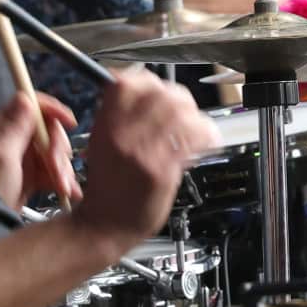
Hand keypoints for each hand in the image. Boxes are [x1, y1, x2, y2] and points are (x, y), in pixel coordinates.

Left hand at [0, 92, 79, 208]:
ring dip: (63, 169)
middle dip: (58, 150)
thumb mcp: (3, 156)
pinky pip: (54, 172)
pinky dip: (63, 180)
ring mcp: (25, 158)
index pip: (33, 107)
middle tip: (57, 168)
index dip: (53, 110)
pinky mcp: (31, 177)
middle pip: (50, 132)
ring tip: (63, 186)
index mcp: (5, 128)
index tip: (69, 122)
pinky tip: (68, 191)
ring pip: (55, 153)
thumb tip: (25, 99)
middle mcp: (16, 139)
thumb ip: (16, 128)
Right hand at [72, 73, 218, 249]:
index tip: (154, 88)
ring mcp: (144, 152)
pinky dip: (206, 136)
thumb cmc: (107, 187)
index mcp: (106, 125)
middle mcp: (123, 135)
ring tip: (191, 128)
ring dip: (192, 116)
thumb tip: (147, 92)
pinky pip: (194, 138)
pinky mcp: (163, 170)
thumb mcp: (100, 142)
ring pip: (179, 111)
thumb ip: (120, 115)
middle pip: (161, 93)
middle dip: (177, 98)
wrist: (105, 226)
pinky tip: (203, 144)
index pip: (128, 82)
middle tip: (181, 111)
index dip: (147, 81)